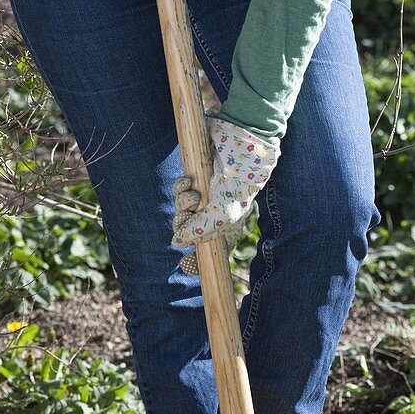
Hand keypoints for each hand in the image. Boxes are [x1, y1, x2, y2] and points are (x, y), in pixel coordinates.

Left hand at [172, 115, 279, 249]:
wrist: (238, 149)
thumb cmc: (237, 186)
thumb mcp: (220, 216)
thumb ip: (197, 233)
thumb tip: (176, 242)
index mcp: (227, 228)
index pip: (211, 253)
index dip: (197, 261)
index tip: (185, 264)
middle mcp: (215, 214)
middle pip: (188, 231)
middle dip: (184, 223)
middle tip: (191, 214)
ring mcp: (205, 197)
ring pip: (181, 210)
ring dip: (183, 203)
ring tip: (194, 194)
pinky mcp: (195, 179)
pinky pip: (179, 190)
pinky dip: (180, 187)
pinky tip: (188, 181)